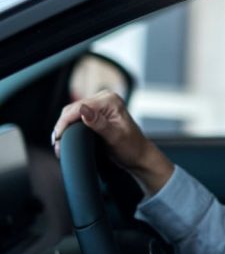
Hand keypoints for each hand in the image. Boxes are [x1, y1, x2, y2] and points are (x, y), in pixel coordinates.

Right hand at [52, 90, 172, 195]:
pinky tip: (65, 138)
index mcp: (111, 100)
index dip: (65, 122)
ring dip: (64, 127)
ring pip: (72, 113)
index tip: (57, 137)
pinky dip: (70, 127)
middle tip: (56, 144)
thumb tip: (83, 110)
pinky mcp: (96, 113)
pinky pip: (77, 117)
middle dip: (62, 126)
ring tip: (58, 143)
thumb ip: (99, 123)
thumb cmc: (131, 147)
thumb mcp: (115, 137)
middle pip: (73, 109)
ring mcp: (100, 105)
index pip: (79, 107)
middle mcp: (105, 98)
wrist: (139, 155)